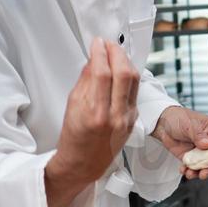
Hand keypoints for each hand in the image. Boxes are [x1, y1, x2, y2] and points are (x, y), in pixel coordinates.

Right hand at [52, 38, 138, 184]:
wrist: (84, 163)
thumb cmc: (74, 138)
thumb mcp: (72, 106)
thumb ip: (85, 81)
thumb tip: (94, 60)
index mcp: (95, 113)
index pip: (102, 73)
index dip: (100, 53)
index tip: (97, 43)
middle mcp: (115, 116)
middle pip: (124, 73)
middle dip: (117, 52)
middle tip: (108, 44)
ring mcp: (127, 118)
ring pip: (134, 80)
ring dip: (125, 61)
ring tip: (115, 54)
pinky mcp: (134, 119)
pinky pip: (135, 91)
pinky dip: (128, 76)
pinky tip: (120, 70)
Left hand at [151, 106, 207, 179]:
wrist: (163, 125)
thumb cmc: (179, 118)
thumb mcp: (188, 124)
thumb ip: (198, 135)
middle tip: (203, 173)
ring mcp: (205, 152)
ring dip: (201, 172)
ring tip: (190, 173)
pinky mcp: (195, 159)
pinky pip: (197, 169)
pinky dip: (191, 172)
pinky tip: (184, 169)